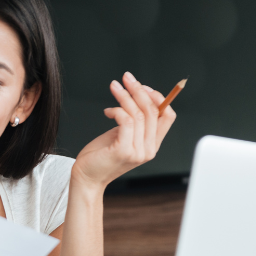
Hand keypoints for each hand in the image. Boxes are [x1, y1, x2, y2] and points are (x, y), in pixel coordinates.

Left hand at [72, 72, 176, 189]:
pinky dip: (117, 110)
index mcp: (152, 144)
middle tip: (126, 78)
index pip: (168, 116)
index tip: (142, 86)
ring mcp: (138, 151)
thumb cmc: (101, 156)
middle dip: (139, 90)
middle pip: (153, 111)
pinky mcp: (124, 151)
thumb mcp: (122, 135)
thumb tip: (136, 97)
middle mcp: (149, 149)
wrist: (87, 178)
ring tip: (114, 87)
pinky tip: (107, 111)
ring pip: (139, 113)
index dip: (158, 97)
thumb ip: (133, 122)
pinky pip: (126, 121)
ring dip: (125, 96)